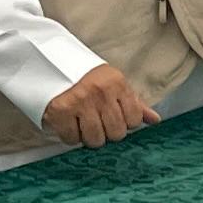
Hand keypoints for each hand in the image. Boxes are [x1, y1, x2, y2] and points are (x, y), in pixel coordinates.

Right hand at [42, 64, 159, 147]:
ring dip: (88, 136)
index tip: (113, 116)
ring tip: (82, 123)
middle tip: (96, 121)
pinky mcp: (59, 112)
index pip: (134, 120)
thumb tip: (155, 120)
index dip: (124, 123)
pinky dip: (70, 136)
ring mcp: (79, 102)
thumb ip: (134, 103)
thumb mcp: (113, 83)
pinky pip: (72, 139)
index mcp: (116, 83)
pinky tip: (68, 123)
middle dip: (107, 132)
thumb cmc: (85, 77)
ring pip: (95, 140)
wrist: (47, 62)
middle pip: (116, 134)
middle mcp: (100, 92)